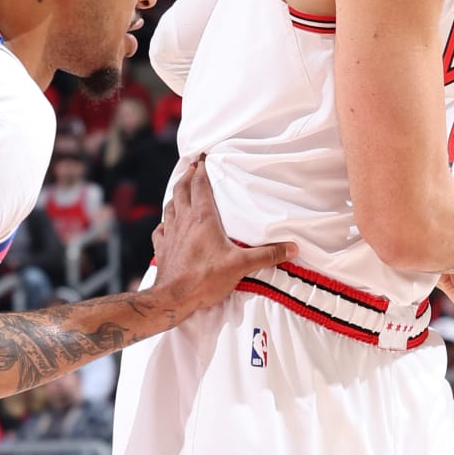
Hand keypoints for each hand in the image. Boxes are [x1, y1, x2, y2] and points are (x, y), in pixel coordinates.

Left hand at [152, 160, 286, 316]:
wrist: (173, 298)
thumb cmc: (205, 279)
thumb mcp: (240, 266)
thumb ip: (266, 255)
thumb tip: (292, 248)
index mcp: (202, 218)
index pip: (200, 185)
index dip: (202, 169)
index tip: (204, 156)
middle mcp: (183, 220)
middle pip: (182, 190)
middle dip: (187, 175)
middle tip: (193, 165)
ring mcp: (170, 233)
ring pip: (170, 206)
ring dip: (176, 194)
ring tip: (181, 189)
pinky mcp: (162, 248)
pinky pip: (161, 229)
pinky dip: (165, 221)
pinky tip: (168, 224)